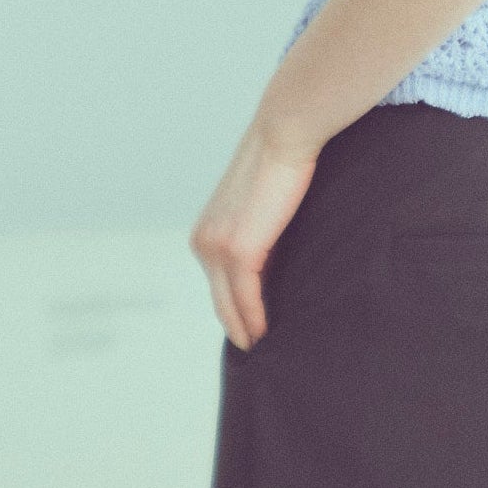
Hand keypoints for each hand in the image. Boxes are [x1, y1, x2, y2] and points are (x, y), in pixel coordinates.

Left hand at [191, 116, 319, 349]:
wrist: (284, 134)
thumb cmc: (281, 165)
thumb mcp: (260, 207)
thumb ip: (259, 235)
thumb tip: (273, 262)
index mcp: (205, 232)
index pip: (217, 284)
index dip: (232, 311)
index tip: (249, 333)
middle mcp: (204, 242)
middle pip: (219, 300)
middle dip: (236, 327)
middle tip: (254, 353)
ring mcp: (218, 247)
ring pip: (229, 303)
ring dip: (246, 330)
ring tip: (262, 351)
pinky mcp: (239, 249)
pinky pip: (246, 297)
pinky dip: (256, 318)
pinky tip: (265, 335)